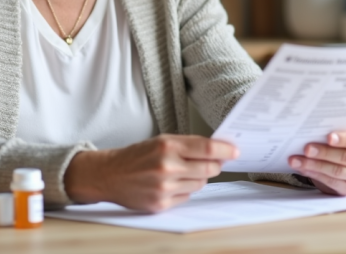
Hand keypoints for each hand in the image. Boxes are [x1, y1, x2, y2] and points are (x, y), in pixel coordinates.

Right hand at [64, 134, 238, 211]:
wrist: (110, 175)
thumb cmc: (137, 156)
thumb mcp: (161, 140)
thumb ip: (188, 145)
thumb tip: (217, 150)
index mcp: (167, 145)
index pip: (206, 148)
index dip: (225, 149)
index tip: (235, 151)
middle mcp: (167, 166)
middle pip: (208, 168)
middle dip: (215, 165)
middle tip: (215, 162)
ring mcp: (164, 187)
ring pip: (200, 183)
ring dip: (198, 177)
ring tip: (183, 172)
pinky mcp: (161, 204)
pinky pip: (187, 196)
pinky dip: (185, 189)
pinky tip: (172, 183)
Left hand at [288, 131, 345, 195]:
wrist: (344, 163)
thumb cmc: (344, 145)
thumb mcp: (343, 137)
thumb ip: (334, 134)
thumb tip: (311, 131)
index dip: (344, 139)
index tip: (329, 137)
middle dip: (324, 153)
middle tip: (306, 148)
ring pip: (337, 171)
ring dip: (314, 165)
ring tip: (297, 160)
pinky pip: (331, 182)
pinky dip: (315, 174)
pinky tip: (302, 168)